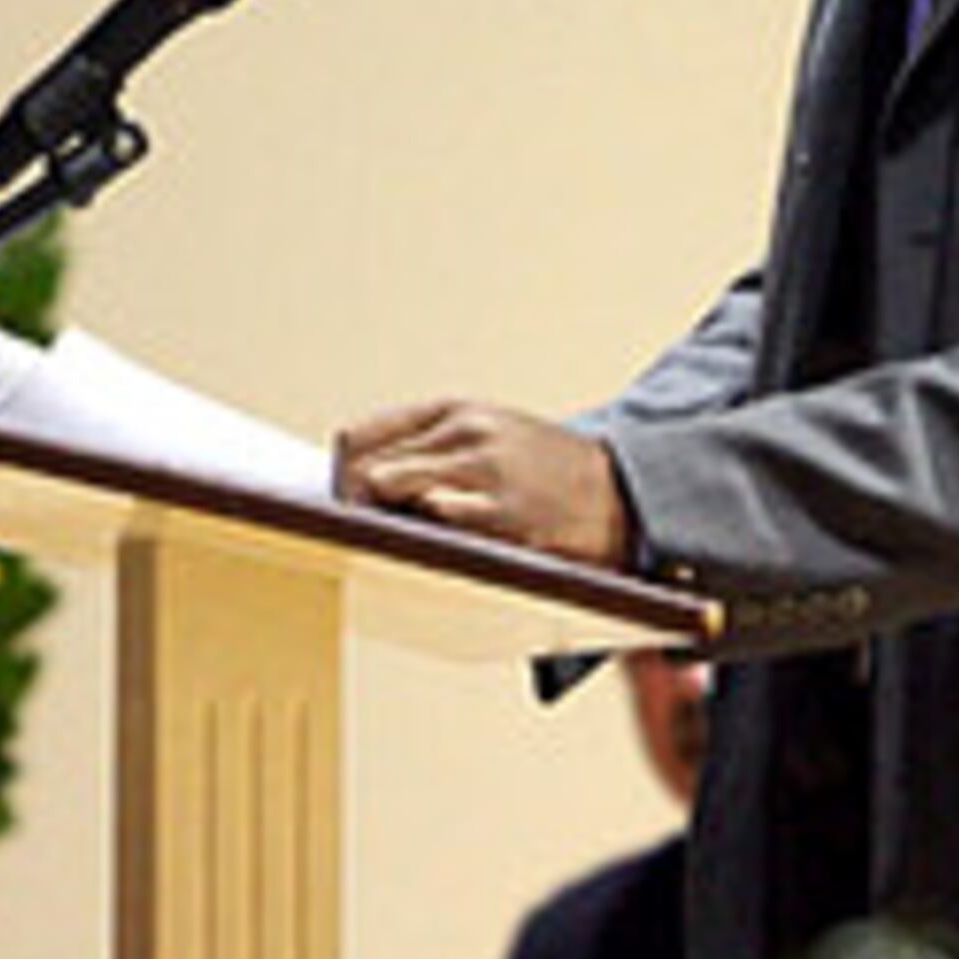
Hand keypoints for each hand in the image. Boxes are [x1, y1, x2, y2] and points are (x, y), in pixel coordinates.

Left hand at [333, 398, 630, 569]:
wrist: (622, 493)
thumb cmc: (545, 471)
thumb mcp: (488, 436)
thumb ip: (427, 450)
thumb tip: (355, 474)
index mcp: (455, 412)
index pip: (362, 436)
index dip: (339, 471)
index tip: (336, 499)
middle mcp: (467, 432)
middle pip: (369, 464)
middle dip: (351, 500)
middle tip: (351, 528)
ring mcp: (488, 471)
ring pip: (395, 486)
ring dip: (378, 516)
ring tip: (381, 537)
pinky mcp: (508, 513)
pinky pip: (442, 520)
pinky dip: (422, 533)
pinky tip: (426, 546)